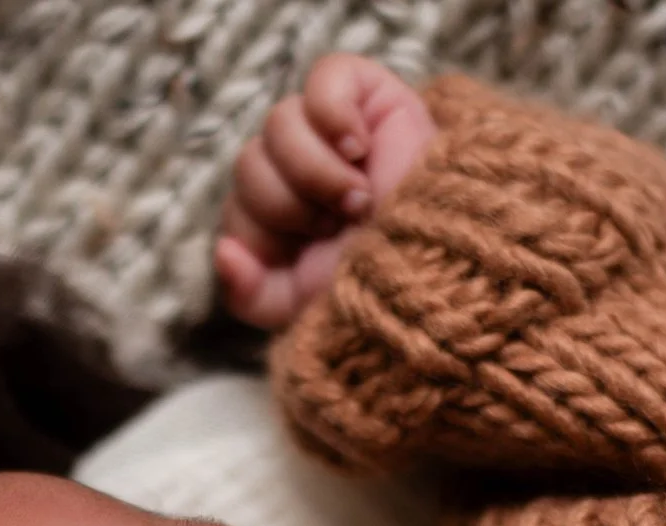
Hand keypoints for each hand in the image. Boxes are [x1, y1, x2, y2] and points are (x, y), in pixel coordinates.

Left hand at [216, 54, 436, 330]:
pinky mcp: (368, 96)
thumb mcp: (300, 305)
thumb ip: (247, 293)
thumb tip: (223, 252)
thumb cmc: (377, 286)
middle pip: (249, 164)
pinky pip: (324, 79)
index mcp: (277, 215)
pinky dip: (332, 115)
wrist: (442, 267)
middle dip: (289, 206)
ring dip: (314, 172)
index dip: (263, 236)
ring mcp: (331, 130)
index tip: (312, 253)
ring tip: (357, 197)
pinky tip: (357, 148)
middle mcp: (298, 168)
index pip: (234, 209)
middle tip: (340, 225)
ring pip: (278, 124)